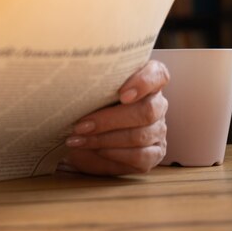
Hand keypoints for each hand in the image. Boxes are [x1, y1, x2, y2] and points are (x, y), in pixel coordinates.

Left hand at [61, 60, 169, 174]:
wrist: (84, 138)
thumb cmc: (88, 107)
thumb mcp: (89, 92)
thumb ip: (93, 85)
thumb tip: (73, 83)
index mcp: (146, 80)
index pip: (158, 74)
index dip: (143, 83)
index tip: (122, 94)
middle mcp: (157, 104)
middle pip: (146, 110)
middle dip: (109, 120)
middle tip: (81, 125)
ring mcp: (158, 130)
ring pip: (140, 135)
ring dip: (105, 139)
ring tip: (79, 139)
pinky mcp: (155, 153)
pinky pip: (140, 156)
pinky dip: (114, 153)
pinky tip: (96, 150)